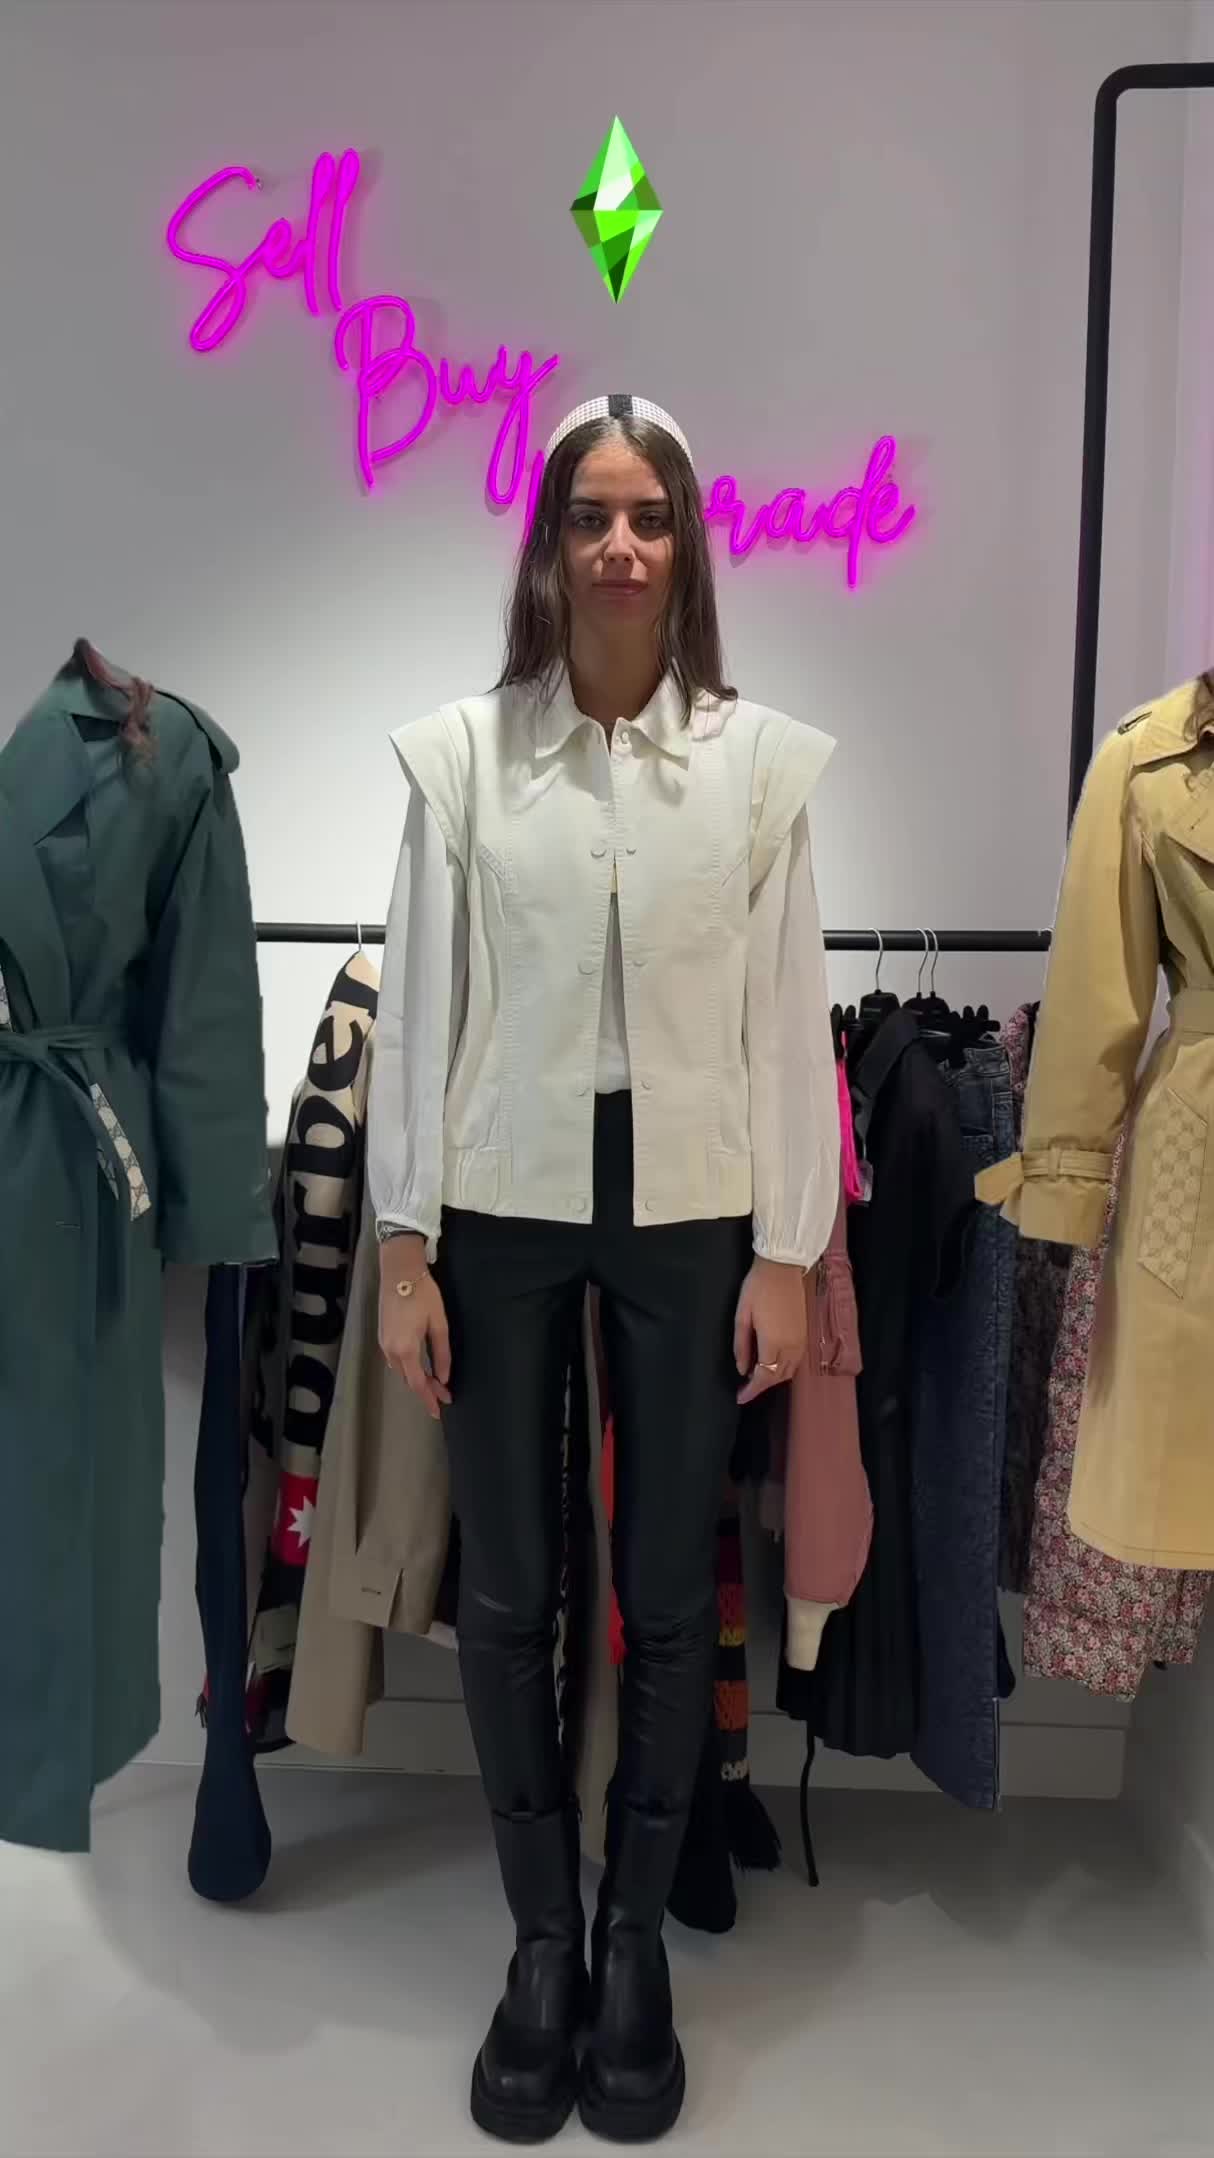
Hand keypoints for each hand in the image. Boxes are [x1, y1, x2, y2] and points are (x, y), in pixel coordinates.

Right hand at [378, 1236, 451, 1420]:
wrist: (399, 1271)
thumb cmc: (423, 1294)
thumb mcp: (439, 1324)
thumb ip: (441, 1353)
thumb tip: (443, 1377)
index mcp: (406, 1349)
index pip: (418, 1383)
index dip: (430, 1398)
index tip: (440, 1411)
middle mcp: (390, 1351)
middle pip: (408, 1379)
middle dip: (426, 1390)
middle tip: (444, 1395)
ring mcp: (383, 1343)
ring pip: (401, 1371)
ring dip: (417, 1379)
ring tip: (435, 1384)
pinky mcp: (382, 1336)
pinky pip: (396, 1360)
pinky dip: (409, 1368)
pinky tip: (420, 1367)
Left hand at [734, 1256, 806, 1404]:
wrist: (782, 1267)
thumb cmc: (757, 1288)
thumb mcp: (742, 1316)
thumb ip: (742, 1345)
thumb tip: (742, 1369)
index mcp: (773, 1342)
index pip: (764, 1376)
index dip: (752, 1390)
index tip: (740, 1397)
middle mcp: (791, 1346)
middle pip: (778, 1377)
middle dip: (762, 1386)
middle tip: (746, 1388)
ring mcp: (800, 1340)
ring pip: (789, 1371)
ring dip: (774, 1378)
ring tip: (757, 1376)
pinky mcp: (804, 1334)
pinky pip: (796, 1361)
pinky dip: (784, 1368)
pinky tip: (772, 1363)